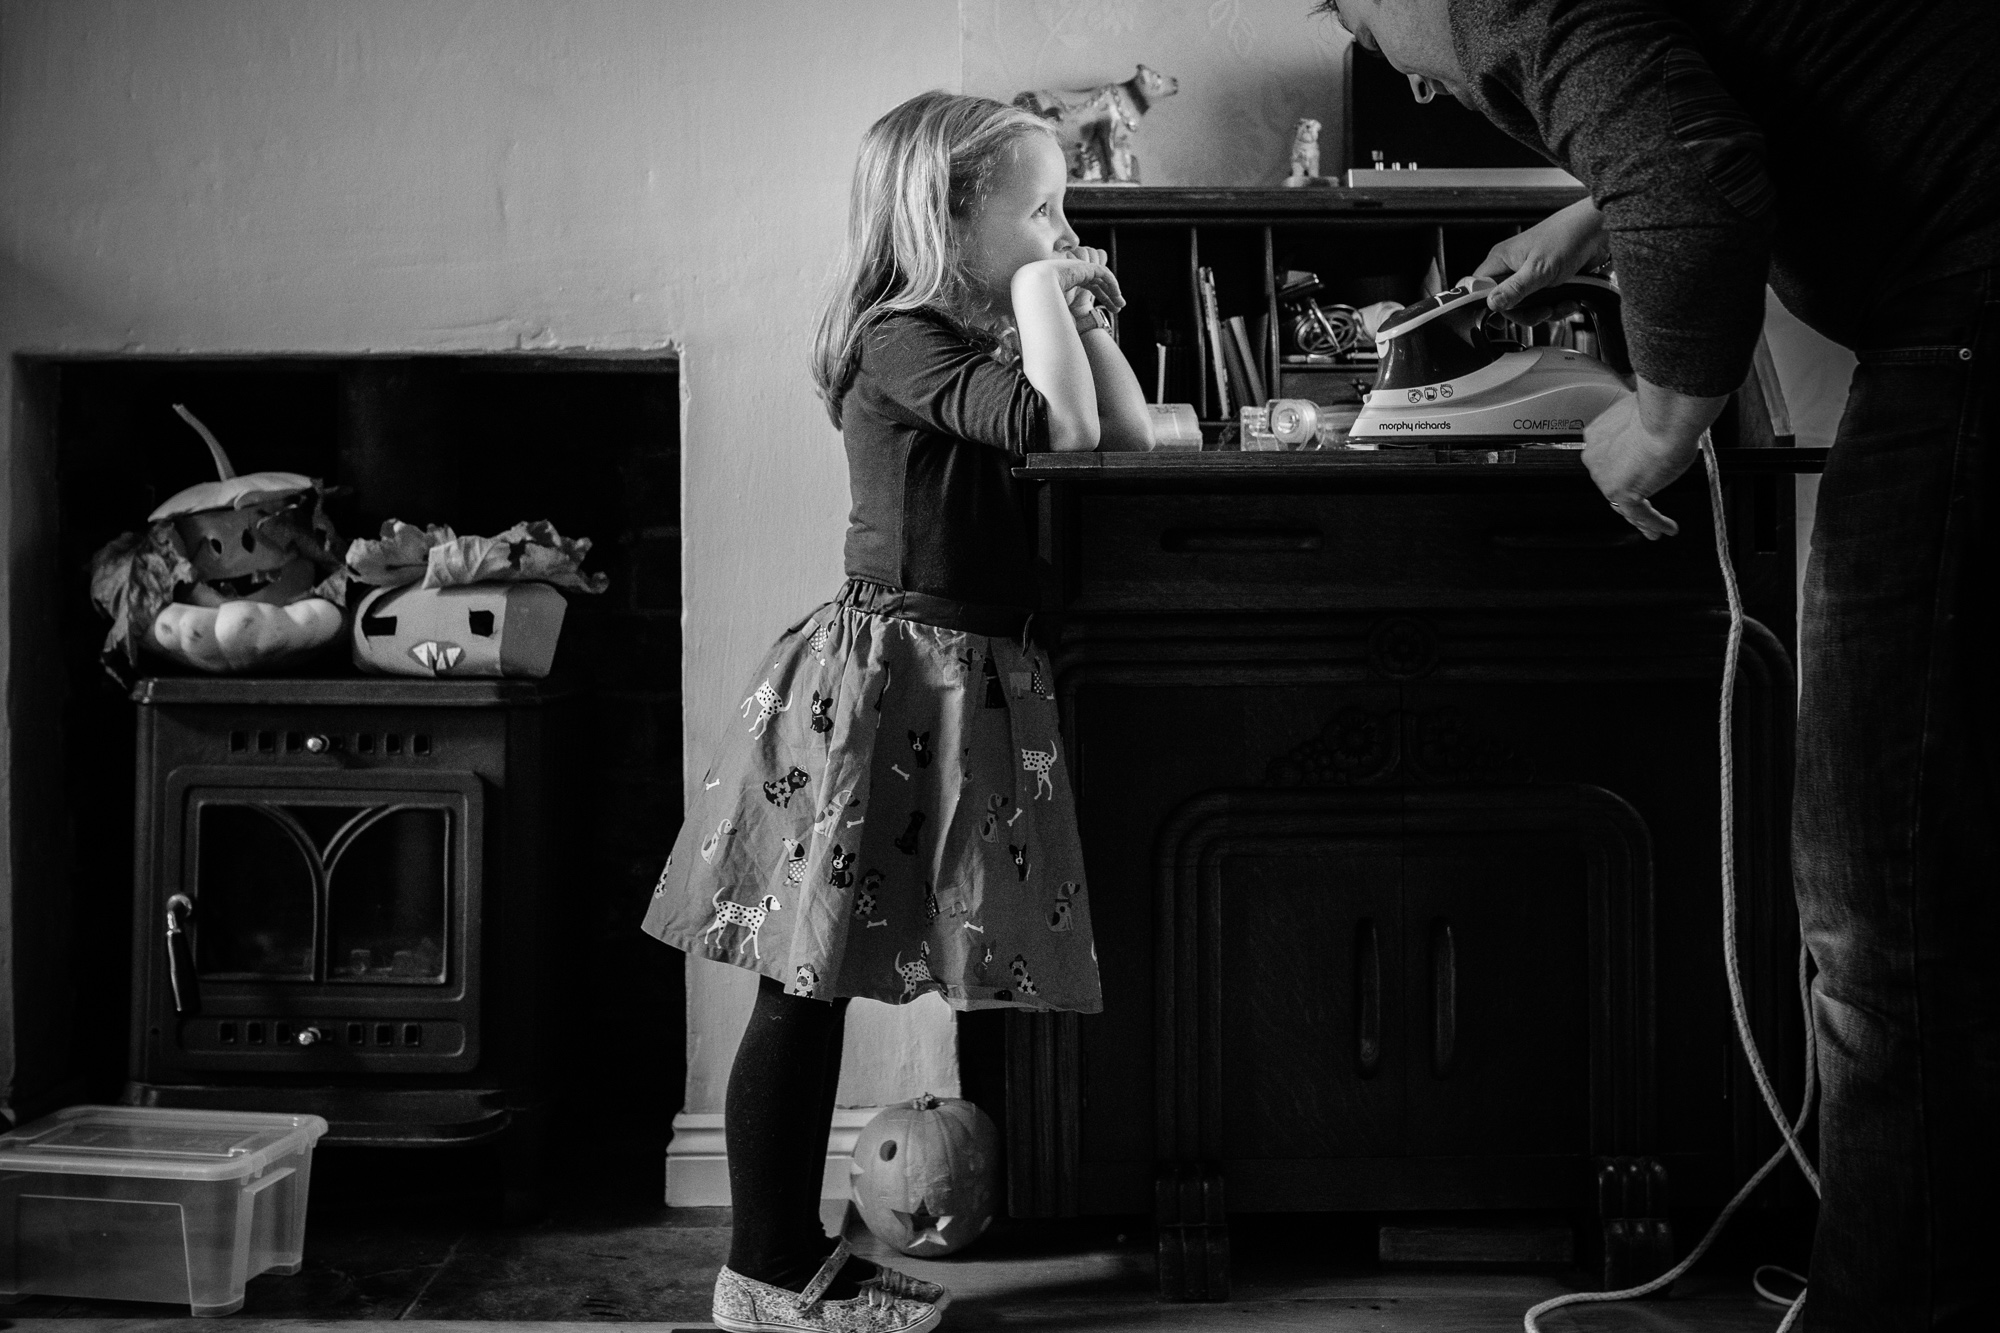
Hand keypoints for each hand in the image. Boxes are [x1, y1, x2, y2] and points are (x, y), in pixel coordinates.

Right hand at [1040, 248, 1124, 314]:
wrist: (1034, 292)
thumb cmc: (1042, 307)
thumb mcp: (1059, 316)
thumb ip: (1067, 322)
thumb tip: (1071, 339)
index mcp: (1066, 283)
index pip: (1090, 287)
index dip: (1102, 298)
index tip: (1110, 311)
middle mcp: (1073, 274)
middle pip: (1097, 283)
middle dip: (1109, 295)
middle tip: (1118, 308)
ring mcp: (1077, 268)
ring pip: (1101, 278)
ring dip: (1113, 291)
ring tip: (1120, 305)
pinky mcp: (1083, 266)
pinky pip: (1102, 272)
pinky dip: (1111, 283)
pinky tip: (1116, 296)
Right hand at [1474, 196, 1609, 319]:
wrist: (1597, 229)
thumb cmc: (1567, 237)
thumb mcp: (1539, 269)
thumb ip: (1514, 289)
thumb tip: (1491, 303)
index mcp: (1501, 260)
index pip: (1479, 289)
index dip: (1485, 306)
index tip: (1499, 321)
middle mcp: (1512, 267)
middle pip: (1506, 304)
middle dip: (1528, 312)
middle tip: (1543, 311)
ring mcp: (1530, 275)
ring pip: (1527, 307)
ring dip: (1547, 310)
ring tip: (1563, 303)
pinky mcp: (1547, 281)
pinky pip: (1545, 303)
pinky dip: (1558, 305)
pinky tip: (1570, 300)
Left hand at [1583, 392, 1700, 539]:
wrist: (1665, 417)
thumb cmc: (1660, 409)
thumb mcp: (1645, 414)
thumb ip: (1643, 426)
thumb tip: (1654, 429)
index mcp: (1598, 435)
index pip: (1607, 459)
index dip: (1621, 468)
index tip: (1633, 470)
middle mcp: (1596, 457)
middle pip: (1612, 482)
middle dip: (1629, 493)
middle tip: (1645, 502)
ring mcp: (1606, 477)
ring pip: (1622, 503)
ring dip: (1639, 517)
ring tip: (1652, 530)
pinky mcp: (1622, 492)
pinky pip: (1639, 514)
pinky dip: (1654, 523)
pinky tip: (1666, 529)